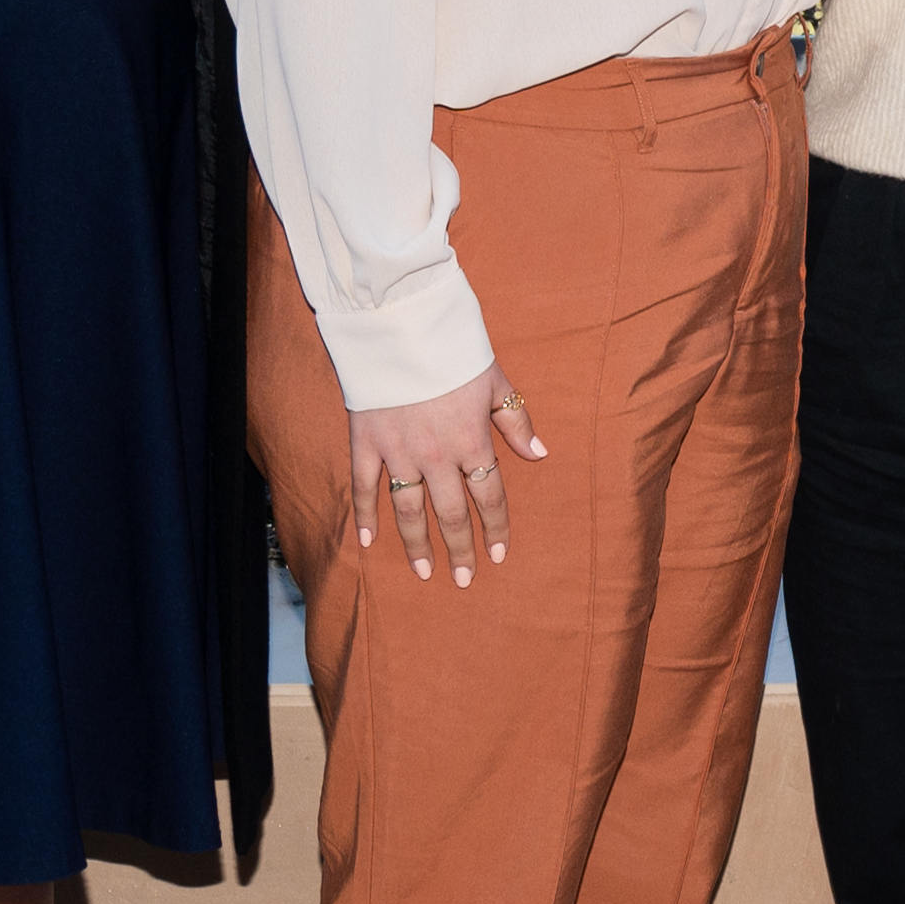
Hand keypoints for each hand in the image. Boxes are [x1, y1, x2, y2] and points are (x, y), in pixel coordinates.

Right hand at [351, 368, 545, 585]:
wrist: (399, 325)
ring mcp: (398, 452)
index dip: (495, 528)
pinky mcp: (365, 443)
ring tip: (425, 572)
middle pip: (451, 514)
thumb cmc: (453, 350)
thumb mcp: (495, 380)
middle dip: (460, 549)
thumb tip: (539, 454)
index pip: (489, 496)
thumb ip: (516, 420)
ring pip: (409, 511)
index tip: (498, 555)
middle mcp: (436, 455)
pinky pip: (365, 488)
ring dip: (417, 545)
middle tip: (464, 579)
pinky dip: (365, 516)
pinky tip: (366, 542)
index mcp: (471, 440)